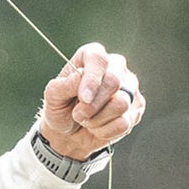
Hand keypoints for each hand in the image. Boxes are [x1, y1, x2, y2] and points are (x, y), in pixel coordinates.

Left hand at [39, 41, 144, 160]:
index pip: (98, 59)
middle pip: (113, 81)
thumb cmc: (61, 108)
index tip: (83, 98)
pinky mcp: (136, 109)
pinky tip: (98, 127)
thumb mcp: (53, 96)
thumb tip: (81, 76)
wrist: (69, 133)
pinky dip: (105, 131)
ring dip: (97, 119)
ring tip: (87, 119)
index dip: (92, 79)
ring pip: (121, 103)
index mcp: (92, 55)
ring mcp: (129, 88)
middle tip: (78, 114)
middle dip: (92, 104)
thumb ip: (64, 85)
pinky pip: (124, 123)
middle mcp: (115, 67)